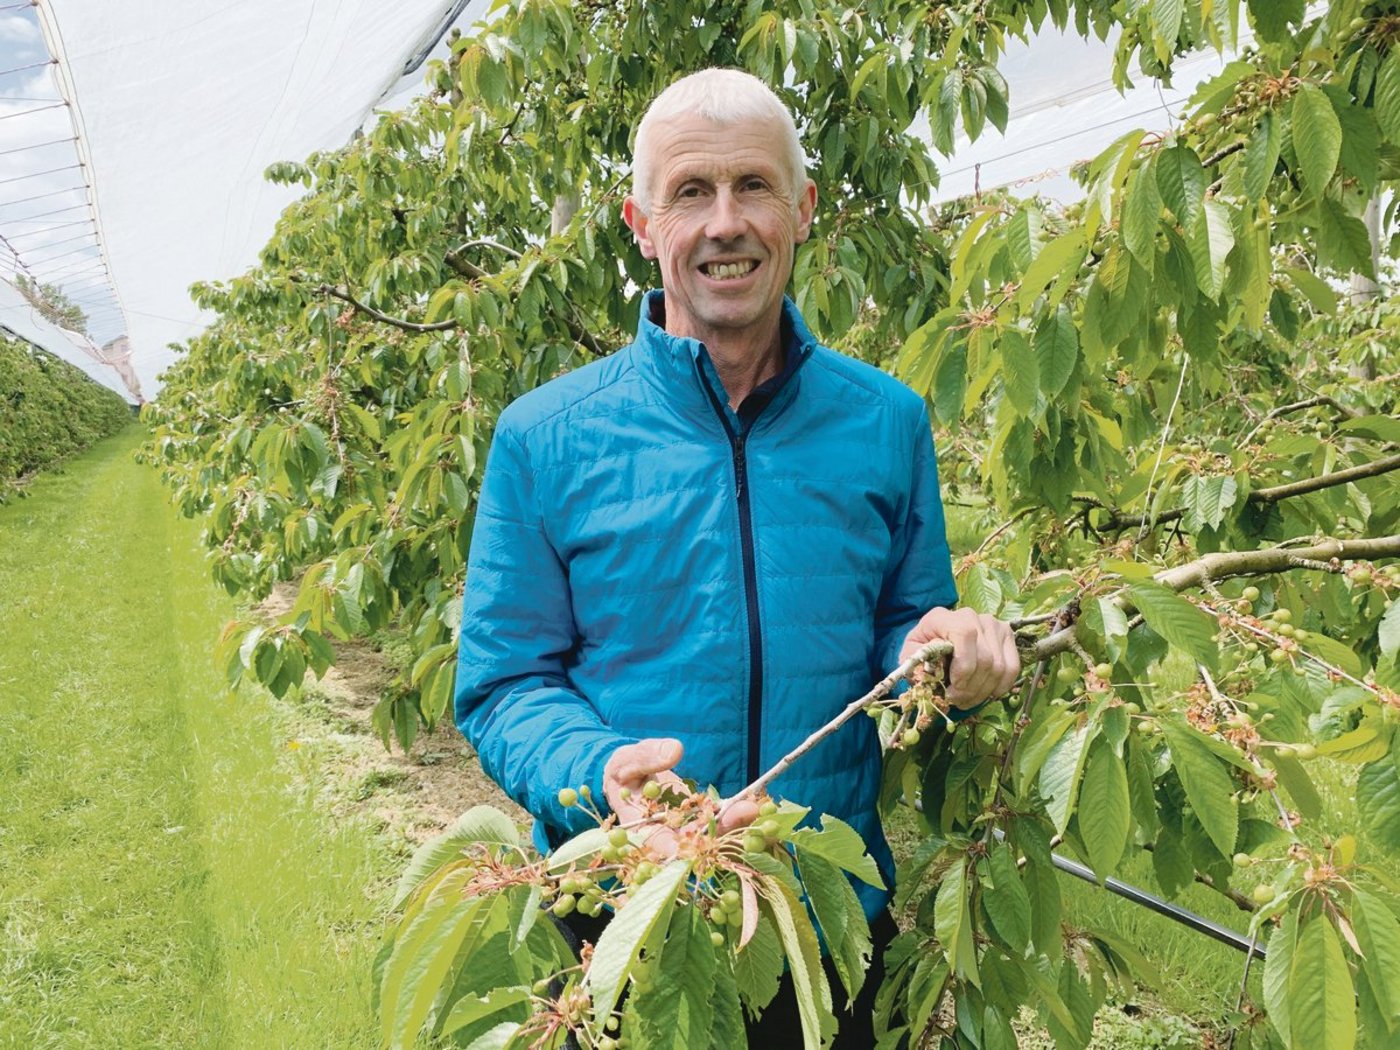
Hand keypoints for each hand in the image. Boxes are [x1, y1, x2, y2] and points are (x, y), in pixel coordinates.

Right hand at [602, 739, 757, 855]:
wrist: (632, 776)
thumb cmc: (623, 770)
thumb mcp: (627, 760)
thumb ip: (647, 757)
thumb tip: (674, 749)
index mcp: (643, 830)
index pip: (661, 845)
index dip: (681, 847)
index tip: (701, 843)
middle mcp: (669, 838)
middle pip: (697, 844)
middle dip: (724, 831)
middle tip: (748, 812)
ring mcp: (689, 831)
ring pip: (715, 835)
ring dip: (739, 824)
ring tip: (760, 807)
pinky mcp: (703, 820)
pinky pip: (722, 820)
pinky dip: (739, 813)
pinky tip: (759, 803)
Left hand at [898, 607, 1019, 708]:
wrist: (937, 638)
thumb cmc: (923, 649)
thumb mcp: (911, 656)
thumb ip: (917, 663)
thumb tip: (934, 672)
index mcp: (944, 617)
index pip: (965, 635)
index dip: (963, 667)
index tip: (951, 689)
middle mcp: (973, 616)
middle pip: (985, 659)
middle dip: (971, 688)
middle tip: (957, 702)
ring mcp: (993, 625)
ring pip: (999, 667)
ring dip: (983, 691)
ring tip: (967, 700)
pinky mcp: (1007, 636)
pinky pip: (1013, 668)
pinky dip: (1000, 687)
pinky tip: (986, 694)